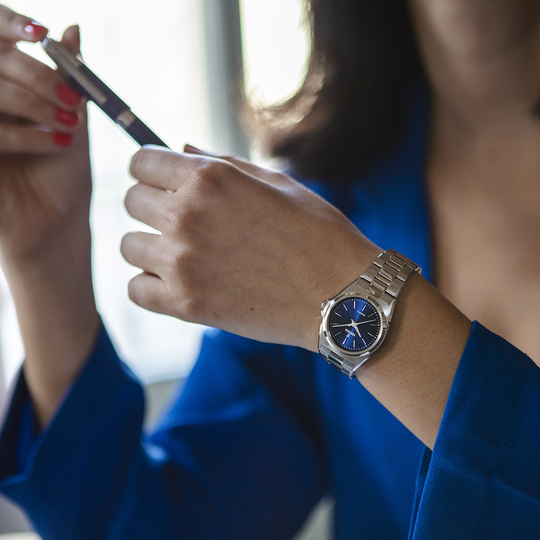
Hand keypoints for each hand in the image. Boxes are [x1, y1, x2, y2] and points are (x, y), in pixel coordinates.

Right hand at [0, 8, 89, 258]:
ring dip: (32, 102)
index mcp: (2, 85)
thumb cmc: (64, 171)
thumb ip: (67, 76)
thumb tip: (73, 28)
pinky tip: (58, 144)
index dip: (7, 24)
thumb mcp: (70, 118)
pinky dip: (25, 134)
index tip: (39, 32)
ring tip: (69, 125)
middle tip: (71, 99)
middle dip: (33, 74)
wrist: (57, 221)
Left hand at [122, 145, 380, 350]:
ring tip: (184, 255)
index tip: (163, 183)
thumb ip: (222, 164)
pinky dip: (151, 286)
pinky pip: (136, 290)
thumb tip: (180, 150)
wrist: (341, 296)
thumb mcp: (277, 184)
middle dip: (153, 206)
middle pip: (132, 201)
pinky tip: (178, 283)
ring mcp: (183, 262)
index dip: (151, 170)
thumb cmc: (317, 235)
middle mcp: (188, 215)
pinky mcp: (185, 304)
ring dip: (151, 247)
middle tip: (184, 222)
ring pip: (129, 246)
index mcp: (210, 178)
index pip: (142, 162)